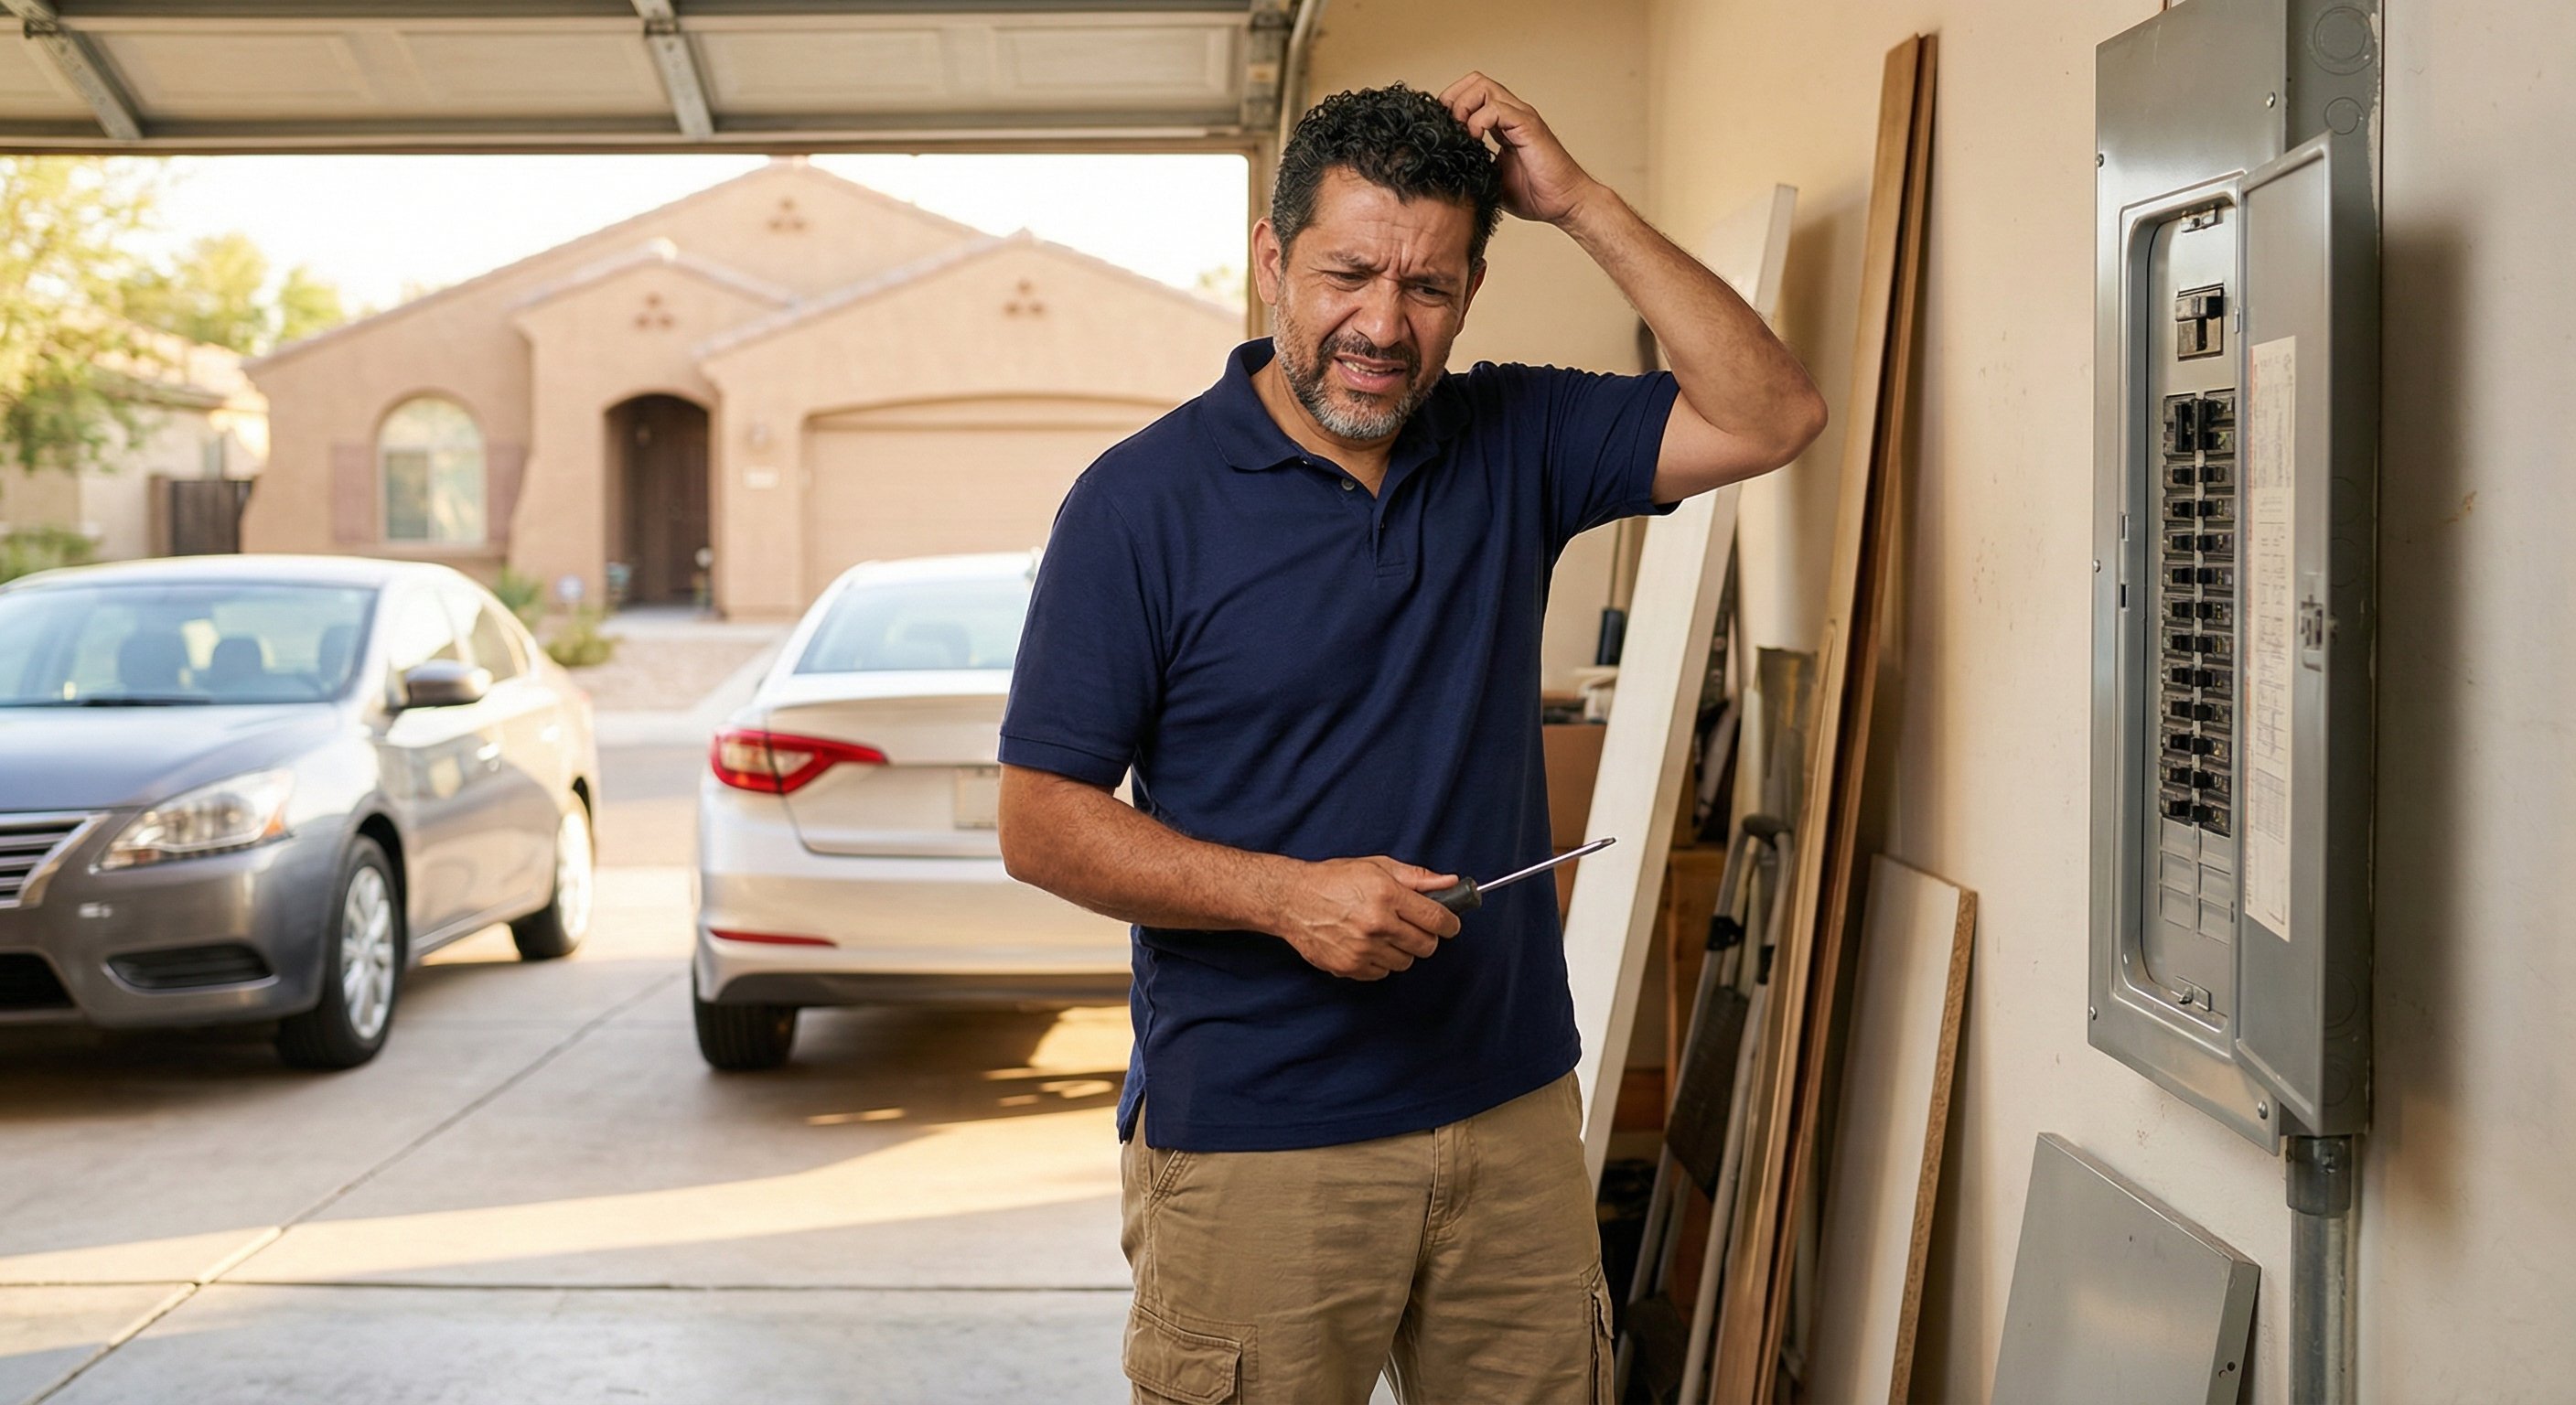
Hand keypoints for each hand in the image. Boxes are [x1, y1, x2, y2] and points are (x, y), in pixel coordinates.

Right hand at [1276, 856, 1463, 980]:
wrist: (1291, 899)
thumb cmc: (1334, 879)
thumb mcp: (1377, 867)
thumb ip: (1417, 878)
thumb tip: (1452, 883)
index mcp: (1387, 895)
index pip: (1436, 919)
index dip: (1450, 923)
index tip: (1450, 924)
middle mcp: (1376, 924)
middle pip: (1426, 946)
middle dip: (1426, 937)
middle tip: (1413, 926)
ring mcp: (1362, 949)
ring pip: (1405, 962)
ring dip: (1401, 950)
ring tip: (1384, 933)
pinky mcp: (1349, 967)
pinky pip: (1382, 973)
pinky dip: (1380, 962)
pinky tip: (1367, 944)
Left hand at [1439, 72, 1603, 226]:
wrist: (1565, 204)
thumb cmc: (1535, 194)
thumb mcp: (1491, 179)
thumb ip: (1473, 165)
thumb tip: (1445, 167)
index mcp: (1502, 123)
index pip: (1471, 93)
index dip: (1452, 105)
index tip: (1443, 130)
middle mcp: (1512, 113)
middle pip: (1475, 80)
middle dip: (1453, 99)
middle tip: (1449, 129)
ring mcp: (1521, 117)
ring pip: (1483, 86)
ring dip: (1463, 107)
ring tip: (1461, 134)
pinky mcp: (1528, 126)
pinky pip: (1496, 109)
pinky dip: (1478, 122)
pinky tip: (1476, 142)